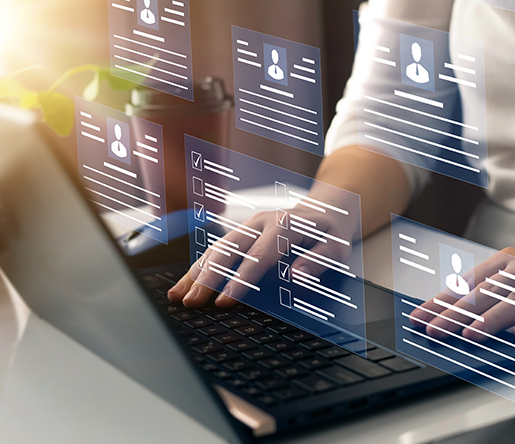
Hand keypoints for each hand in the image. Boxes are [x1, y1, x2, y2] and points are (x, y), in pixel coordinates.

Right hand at [168, 206, 354, 308]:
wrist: (327, 211)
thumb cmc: (330, 233)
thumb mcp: (337, 248)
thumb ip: (318, 262)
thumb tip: (297, 277)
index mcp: (284, 225)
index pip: (258, 256)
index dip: (240, 280)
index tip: (224, 302)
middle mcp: (261, 222)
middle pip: (228, 249)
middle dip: (207, 277)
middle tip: (192, 302)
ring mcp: (249, 226)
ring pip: (216, 248)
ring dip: (196, 272)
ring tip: (178, 296)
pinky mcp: (242, 233)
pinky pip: (217, 249)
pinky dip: (200, 267)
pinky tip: (186, 283)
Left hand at [410, 242, 514, 339]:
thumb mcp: (512, 265)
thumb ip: (486, 283)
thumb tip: (450, 304)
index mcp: (503, 260)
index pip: (466, 283)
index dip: (441, 301)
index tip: (419, 315)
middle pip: (485, 293)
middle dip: (456, 313)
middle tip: (434, 328)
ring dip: (491, 319)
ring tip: (470, 334)